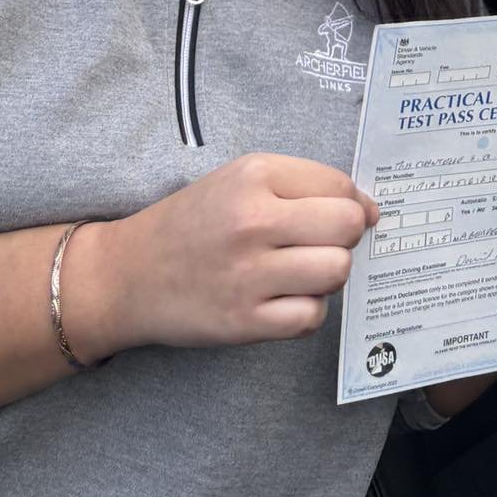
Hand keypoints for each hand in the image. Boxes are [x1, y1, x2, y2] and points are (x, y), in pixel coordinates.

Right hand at [62, 153, 378, 356]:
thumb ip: (301, 185)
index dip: (353, 203)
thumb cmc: (193, 222)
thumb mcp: (239, 180)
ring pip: (336, 271)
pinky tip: (286, 301)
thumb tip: (367, 210)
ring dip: (329, 275)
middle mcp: (254, 220)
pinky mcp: (243, 321)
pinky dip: (308, 312)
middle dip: (346, 237)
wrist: (128, 273)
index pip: (340, 186)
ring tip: (303, 272)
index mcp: (255, 175)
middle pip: (346, 226)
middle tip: (322, 244)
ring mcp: (249, 273)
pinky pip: (310, 317)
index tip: (345, 216)